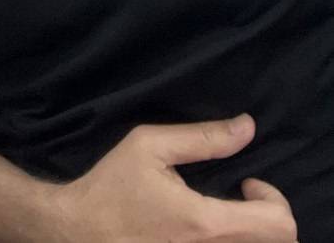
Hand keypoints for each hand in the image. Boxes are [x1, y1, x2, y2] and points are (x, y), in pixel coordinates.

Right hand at [51, 116, 296, 242]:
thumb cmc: (112, 187)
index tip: (245, 183)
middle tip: (240, 199)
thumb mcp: (148, 145)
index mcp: (205, 224)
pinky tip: (206, 233)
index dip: (273, 199)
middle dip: (267, 218)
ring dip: (252, 235)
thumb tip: (247, 126)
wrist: (79, 233)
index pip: (279, 226)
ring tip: (225, 216)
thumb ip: (202, 137)